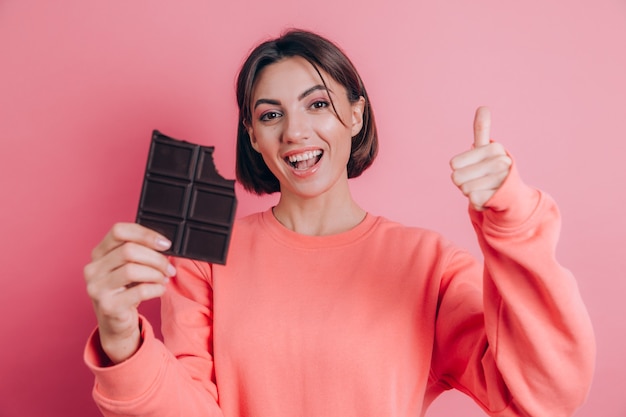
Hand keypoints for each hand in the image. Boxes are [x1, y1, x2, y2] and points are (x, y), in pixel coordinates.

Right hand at [84, 222, 175, 362]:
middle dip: (156, 258)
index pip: (119, 231)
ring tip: (164, 278)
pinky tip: (159, 289)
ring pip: (132, 270)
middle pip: (129, 250)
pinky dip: (156, 288)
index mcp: (98, 253)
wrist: (116, 323)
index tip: (165, 244)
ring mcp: (97, 288)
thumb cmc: (126, 290)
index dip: (145, 234)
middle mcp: (93, 269)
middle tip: (169, 267)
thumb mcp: (129, 267)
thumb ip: (140, 252)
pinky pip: (139, 291)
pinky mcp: (108, 306)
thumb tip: (164, 244)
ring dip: (156, 273)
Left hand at [450, 106, 511, 210]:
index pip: (454, 164)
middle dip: (464, 183)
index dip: (460, 170)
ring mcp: (502, 179)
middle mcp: (501, 161)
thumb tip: (483, 106)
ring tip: (485, 189)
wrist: (511, 195)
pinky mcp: (501, 197)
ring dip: (471, 193)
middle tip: (479, 181)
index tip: (475, 169)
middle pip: (457, 177)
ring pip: (465, 189)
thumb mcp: (485, 150)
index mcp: (493, 148)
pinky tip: (489, 199)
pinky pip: (473, 200)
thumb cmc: (491, 171)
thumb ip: (482, 129)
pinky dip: (477, 202)